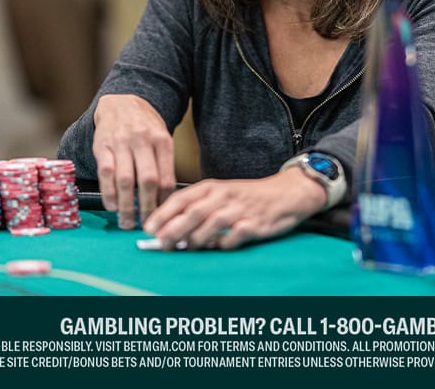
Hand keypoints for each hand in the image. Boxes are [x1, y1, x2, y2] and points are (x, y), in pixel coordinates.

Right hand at [92, 94, 176, 228]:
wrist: (121, 103)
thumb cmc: (145, 127)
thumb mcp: (162, 139)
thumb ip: (164, 165)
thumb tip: (166, 201)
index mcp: (162, 141)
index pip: (166, 177)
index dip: (164, 201)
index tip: (163, 216)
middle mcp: (142, 140)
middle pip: (147, 180)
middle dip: (147, 207)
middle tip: (147, 225)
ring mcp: (120, 143)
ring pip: (124, 180)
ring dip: (126, 205)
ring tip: (128, 222)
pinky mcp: (102, 146)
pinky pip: (105, 174)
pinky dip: (108, 194)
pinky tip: (112, 206)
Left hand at [141, 166, 325, 249]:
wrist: (286, 193)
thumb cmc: (249, 196)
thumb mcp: (221, 193)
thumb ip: (198, 207)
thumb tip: (171, 228)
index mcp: (212, 187)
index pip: (181, 198)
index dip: (163, 214)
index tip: (148, 229)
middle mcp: (224, 196)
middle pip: (192, 213)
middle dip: (173, 230)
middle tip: (161, 244)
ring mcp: (240, 210)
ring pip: (210, 224)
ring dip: (195, 239)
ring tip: (187, 248)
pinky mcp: (255, 224)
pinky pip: (233, 237)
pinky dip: (222, 245)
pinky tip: (217, 247)